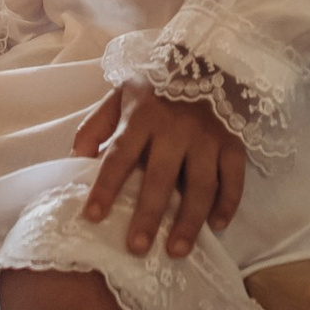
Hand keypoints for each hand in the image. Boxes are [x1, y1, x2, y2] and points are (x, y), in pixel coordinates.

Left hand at [71, 84, 245, 260]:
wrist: (208, 58)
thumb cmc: (157, 86)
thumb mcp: (120, 96)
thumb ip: (95, 126)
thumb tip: (75, 159)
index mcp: (142, 116)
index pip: (119, 156)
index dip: (105, 187)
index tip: (92, 216)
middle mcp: (176, 128)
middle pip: (160, 178)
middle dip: (148, 215)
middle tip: (137, 248)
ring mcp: (208, 137)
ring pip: (201, 186)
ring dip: (189, 221)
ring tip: (176, 250)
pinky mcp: (233, 143)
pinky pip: (234, 179)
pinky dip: (228, 204)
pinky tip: (217, 226)